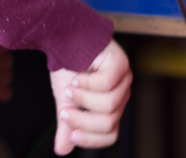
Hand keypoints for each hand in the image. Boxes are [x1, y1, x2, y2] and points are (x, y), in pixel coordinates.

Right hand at [50, 40, 131, 154]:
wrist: (65, 38)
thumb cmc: (68, 67)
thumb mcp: (65, 101)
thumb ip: (67, 123)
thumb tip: (62, 150)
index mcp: (111, 106)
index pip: (110, 135)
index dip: (92, 140)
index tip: (71, 135)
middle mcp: (121, 94)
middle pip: (108, 121)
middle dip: (82, 120)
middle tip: (64, 111)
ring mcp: (124, 78)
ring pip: (108, 104)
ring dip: (83, 100)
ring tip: (68, 90)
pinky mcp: (120, 63)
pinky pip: (107, 84)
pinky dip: (87, 84)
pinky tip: (76, 78)